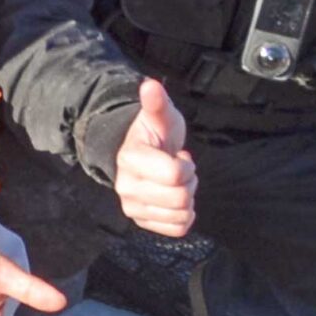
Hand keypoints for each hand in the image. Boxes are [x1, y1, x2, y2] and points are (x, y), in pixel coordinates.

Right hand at [113, 78, 197, 238]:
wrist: (141, 154)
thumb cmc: (155, 135)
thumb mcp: (161, 117)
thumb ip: (156, 103)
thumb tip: (150, 85)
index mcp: (131, 159)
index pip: (176, 174)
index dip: (187, 164)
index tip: (178, 154)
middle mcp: (127, 187)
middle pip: (180, 198)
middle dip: (188, 181)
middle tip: (179, 169)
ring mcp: (133, 207)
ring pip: (180, 214)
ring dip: (186, 198)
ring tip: (175, 182)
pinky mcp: (142, 221)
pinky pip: (177, 229)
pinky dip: (183, 215)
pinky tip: (174, 199)